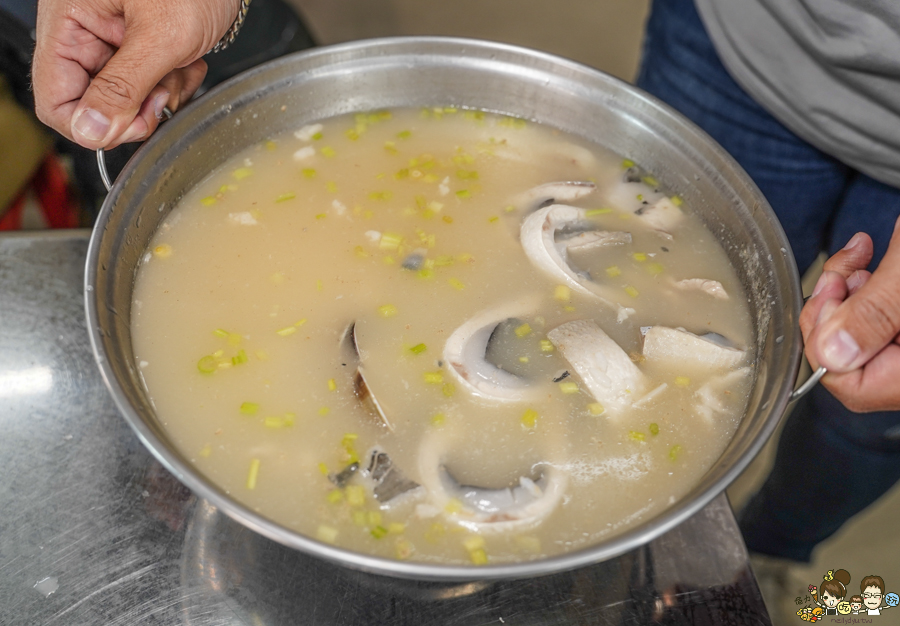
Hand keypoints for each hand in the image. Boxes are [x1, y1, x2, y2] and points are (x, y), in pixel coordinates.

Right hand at [32, 0, 239, 148]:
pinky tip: (189, 62)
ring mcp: (115, 42)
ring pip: (129, 102)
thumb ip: (123, 86)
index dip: (91, 124)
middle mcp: (86, 33)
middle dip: (137, 107)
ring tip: (181, 65)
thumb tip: (89, 130)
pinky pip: (152, 88)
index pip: (54, 99)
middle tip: (165, 90)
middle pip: (95, 106)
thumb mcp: (160, 35)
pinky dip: (175, 83)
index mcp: (70, 21)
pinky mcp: (143, 48)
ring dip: (163, 95)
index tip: (130, 122)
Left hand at [800, 217, 899, 411]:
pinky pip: (875, 315)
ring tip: (862, 256)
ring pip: (860, 331)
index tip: (831, 295)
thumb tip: (832, 353)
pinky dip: (866, 286)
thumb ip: (875, 313)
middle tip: (843, 271)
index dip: (824, 340)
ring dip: (848, 289)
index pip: (850, 385)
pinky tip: (869, 256)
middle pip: (850, 358)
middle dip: (834, 307)